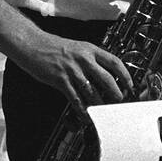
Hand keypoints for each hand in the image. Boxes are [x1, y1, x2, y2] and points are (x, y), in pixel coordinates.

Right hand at [16, 31, 131, 107]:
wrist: (32, 44)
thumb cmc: (53, 47)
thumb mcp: (76, 47)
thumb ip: (90, 59)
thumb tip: (103, 76)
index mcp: (89, 49)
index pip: (114, 62)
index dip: (125, 75)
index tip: (130, 86)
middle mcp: (83, 59)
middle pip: (107, 79)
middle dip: (116, 94)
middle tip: (119, 103)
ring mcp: (72, 70)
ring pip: (92, 91)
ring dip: (100, 105)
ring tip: (104, 113)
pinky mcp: (60, 79)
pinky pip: (75, 98)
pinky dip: (82, 110)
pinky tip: (85, 116)